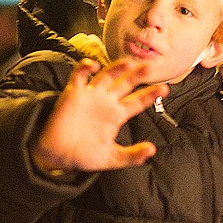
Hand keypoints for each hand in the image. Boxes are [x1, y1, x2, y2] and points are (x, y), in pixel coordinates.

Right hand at [30, 58, 166, 174]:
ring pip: (106, 75)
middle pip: (125, 84)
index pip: (137, 102)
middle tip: (151, 67)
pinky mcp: (73, 93)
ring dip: (116, 68)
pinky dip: (85, 67)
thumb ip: (132, 156)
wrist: (58, 156)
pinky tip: (93, 66)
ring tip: (128, 63)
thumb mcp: (111, 159)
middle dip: (138, 75)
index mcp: (116, 116)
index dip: (150, 95)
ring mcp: (90, 96)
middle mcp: (105, 102)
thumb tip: (152, 150)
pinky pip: (80, 75)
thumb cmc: (84, 156)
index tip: (164, 89)